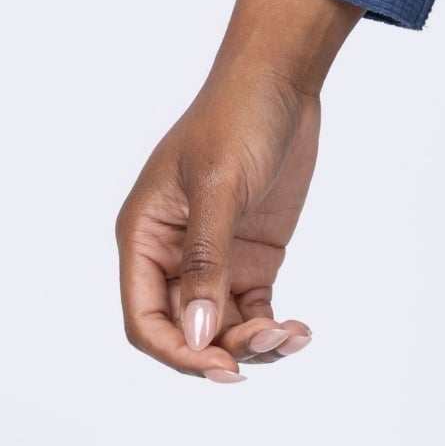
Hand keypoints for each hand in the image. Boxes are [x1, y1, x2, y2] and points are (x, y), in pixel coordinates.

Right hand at [117, 0, 358, 382]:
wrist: (282, 78)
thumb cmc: (237, 116)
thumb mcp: (219, 184)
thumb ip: (207, 260)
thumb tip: (198, 335)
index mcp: (145, 236)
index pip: (144, 317)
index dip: (175, 350)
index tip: (218, 366)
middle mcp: (174, 255)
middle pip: (185, 331)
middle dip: (221, 351)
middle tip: (266, 346)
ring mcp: (214, 257)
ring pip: (223, 328)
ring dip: (254, 344)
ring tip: (292, 337)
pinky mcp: (251, 256)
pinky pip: (254, 309)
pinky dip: (273, 327)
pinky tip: (300, 332)